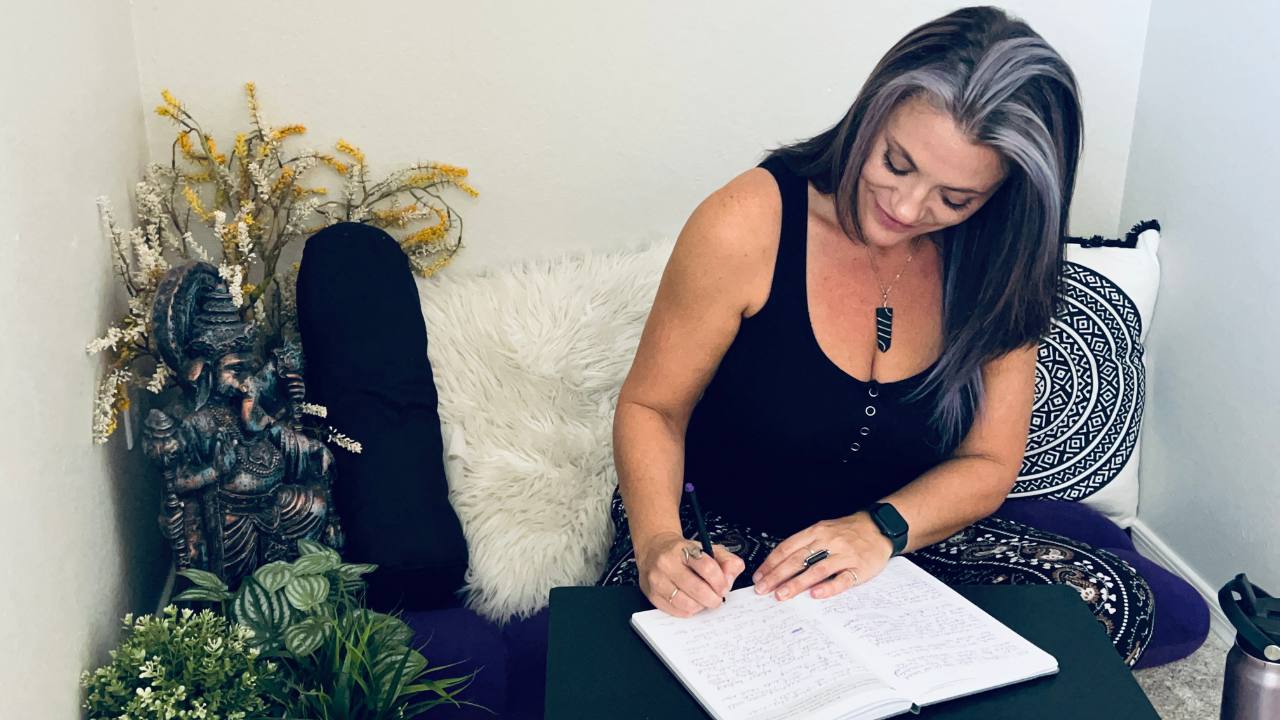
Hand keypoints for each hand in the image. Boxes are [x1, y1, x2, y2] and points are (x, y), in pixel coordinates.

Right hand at [636, 531, 745, 617]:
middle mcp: (667, 563)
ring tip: (703, 600)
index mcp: (683, 549)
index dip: (720, 581)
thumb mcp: (707, 548)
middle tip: (716, 597)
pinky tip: (691, 601)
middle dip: (713, 598)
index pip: (707, 567)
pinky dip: (688, 610)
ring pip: (687, 604)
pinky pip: (676, 611)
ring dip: (701, 606)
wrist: (654, 549)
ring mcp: (657, 580)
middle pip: (698, 589)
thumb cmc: (682, 551)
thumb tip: (731, 577)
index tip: (724, 587)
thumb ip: (726, 560)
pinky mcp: (652, 595)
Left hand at [751, 512, 892, 601]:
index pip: (788, 547)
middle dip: (777, 575)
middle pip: (798, 559)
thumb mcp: (823, 530)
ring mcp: (843, 554)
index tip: (759, 576)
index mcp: (816, 531)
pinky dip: (829, 587)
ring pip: (816, 569)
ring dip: (797, 583)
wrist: (879, 527)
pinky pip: (843, 579)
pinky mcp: (859, 567)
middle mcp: (828, 541)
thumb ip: (805, 544)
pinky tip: (816, 594)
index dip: (771, 563)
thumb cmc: (848, 532)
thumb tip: (780, 563)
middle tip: (763, 589)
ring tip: (782, 594)